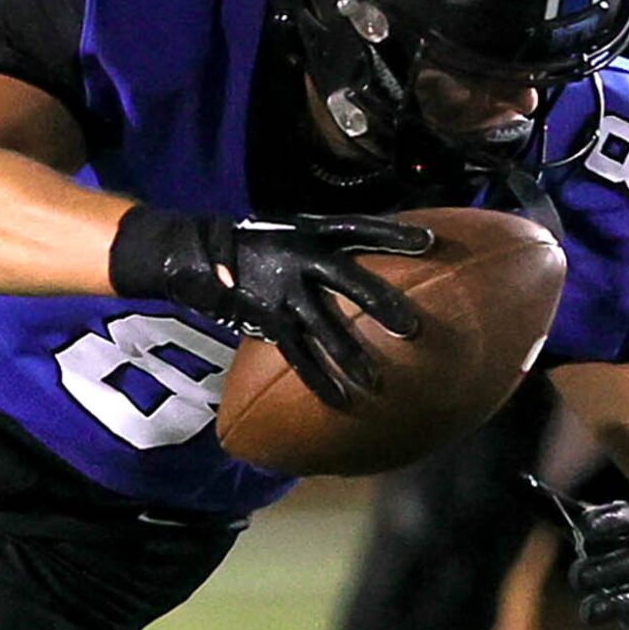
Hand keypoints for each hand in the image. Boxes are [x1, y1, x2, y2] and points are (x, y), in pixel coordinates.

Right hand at [110, 208, 430, 410]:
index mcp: (310, 233)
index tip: (430, 244)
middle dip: (381, 304)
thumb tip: (373, 254)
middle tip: (412, 328)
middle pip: (349, 281)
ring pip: (323, 328)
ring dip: (351, 357)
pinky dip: (318, 381)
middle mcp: (299, 260)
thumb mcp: (291, 230)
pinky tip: (339, 401)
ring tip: (377, 382)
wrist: (197, 255)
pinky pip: (296, 355)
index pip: (359, 228)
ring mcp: (282, 292)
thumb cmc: (253, 242)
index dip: (394, 235)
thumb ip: (327, 244)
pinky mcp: (266, 319)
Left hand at [564, 499, 628, 629]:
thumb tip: (519, 483)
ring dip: (608, 606)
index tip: (583, 529)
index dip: (604, 524)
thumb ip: (563, 510)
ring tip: (588, 611)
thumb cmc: (628, 545)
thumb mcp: (604, 524)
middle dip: (598, 572)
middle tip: (580, 576)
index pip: (628, 520)